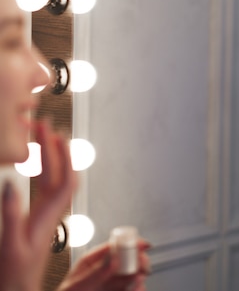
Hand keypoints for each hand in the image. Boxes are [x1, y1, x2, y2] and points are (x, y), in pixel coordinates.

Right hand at [0, 120, 76, 290]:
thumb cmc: (15, 275)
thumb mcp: (10, 244)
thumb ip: (12, 214)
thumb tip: (11, 183)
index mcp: (49, 217)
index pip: (66, 181)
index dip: (64, 157)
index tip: (57, 136)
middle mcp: (52, 213)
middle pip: (60, 174)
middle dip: (56, 149)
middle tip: (45, 126)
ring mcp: (45, 214)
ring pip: (53, 179)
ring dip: (50, 158)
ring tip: (42, 136)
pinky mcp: (37, 218)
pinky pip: (44, 188)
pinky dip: (41, 171)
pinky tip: (35, 164)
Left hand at [57, 240, 151, 290]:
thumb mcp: (77, 286)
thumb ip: (96, 273)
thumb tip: (115, 258)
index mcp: (91, 261)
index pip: (114, 245)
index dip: (131, 242)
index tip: (142, 245)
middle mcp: (104, 271)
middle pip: (129, 258)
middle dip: (139, 261)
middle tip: (143, 267)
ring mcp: (110, 283)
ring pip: (133, 274)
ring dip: (140, 276)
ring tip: (138, 282)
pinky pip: (132, 287)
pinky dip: (138, 287)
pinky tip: (137, 288)